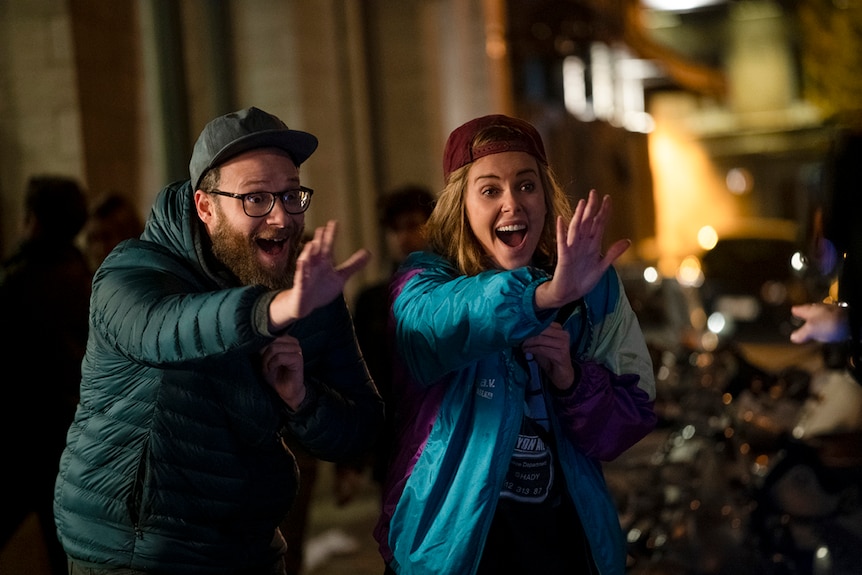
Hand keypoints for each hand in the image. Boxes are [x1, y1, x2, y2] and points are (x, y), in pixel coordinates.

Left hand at [261, 334, 305, 408]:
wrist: (285, 391)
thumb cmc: (275, 375)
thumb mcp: (265, 358)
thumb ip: (263, 347)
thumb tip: (257, 338)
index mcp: (286, 339)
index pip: (269, 334)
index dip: (261, 347)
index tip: (262, 358)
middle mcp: (293, 342)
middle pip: (271, 340)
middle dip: (263, 355)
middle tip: (265, 366)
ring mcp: (297, 349)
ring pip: (273, 348)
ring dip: (267, 361)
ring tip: (268, 369)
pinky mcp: (298, 358)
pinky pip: (279, 357)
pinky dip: (272, 365)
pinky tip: (272, 370)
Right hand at [269, 220, 370, 329]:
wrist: (305, 305)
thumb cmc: (321, 289)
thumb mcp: (340, 277)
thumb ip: (353, 265)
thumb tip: (369, 253)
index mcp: (324, 263)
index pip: (328, 246)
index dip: (331, 235)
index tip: (334, 222)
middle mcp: (314, 266)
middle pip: (317, 251)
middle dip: (319, 241)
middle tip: (321, 229)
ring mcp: (306, 275)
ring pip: (306, 262)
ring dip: (308, 253)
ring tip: (312, 244)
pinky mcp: (301, 286)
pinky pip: (300, 278)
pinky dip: (301, 271)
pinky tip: (301, 263)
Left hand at [522, 322, 574, 390]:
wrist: (562, 375)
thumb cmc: (552, 359)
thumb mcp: (544, 345)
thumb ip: (537, 337)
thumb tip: (524, 331)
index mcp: (561, 330)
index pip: (545, 323)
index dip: (532, 325)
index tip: (522, 329)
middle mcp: (564, 335)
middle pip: (543, 330)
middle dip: (530, 334)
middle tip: (521, 338)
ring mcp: (563, 345)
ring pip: (541, 340)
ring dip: (529, 343)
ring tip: (523, 346)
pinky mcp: (560, 355)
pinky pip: (542, 349)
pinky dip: (532, 350)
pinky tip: (526, 351)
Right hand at [535, 190, 629, 309]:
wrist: (568, 294)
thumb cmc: (582, 280)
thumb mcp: (602, 267)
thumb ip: (613, 253)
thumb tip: (627, 241)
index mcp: (593, 245)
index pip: (599, 225)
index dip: (604, 212)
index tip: (608, 198)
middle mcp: (582, 244)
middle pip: (588, 223)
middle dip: (592, 208)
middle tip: (595, 192)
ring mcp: (572, 249)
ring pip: (576, 229)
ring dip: (579, 216)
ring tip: (582, 203)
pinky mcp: (564, 257)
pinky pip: (562, 243)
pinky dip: (562, 232)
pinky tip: (561, 220)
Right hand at [790, 302, 849, 343]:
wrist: (851, 323)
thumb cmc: (832, 322)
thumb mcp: (811, 330)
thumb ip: (802, 333)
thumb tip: (793, 336)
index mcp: (812, 310)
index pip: (801, 309)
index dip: (796, 310)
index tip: (793, 310)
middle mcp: (822, 310)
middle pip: (812, 311)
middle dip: (807, 314)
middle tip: (803, 315)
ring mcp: (832, 314)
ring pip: (821, 316)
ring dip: (817, 320)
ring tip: (814, 324)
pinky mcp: (840, 320)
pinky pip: (830, 322)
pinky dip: (827, 325)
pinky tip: (827, 330)